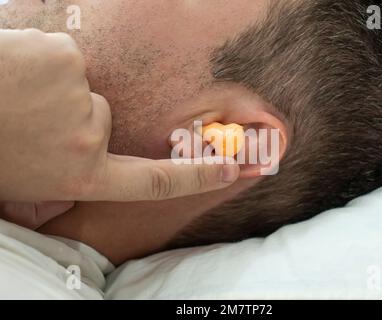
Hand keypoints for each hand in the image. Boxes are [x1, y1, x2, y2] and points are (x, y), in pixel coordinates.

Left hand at [0, 29, 238, 227]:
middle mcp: (91, 138)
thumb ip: (60, 175)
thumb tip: (72, 172)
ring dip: (52, 85)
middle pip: (101, 116)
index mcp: (81, 172)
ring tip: (11, 93)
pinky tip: (11, 71)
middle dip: (69, 113)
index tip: (230, 168)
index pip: (153, 180)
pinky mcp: (65, 58)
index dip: (194, 177)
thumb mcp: (22, 182)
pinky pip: (63, 54)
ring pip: (80, 83)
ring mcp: (81, 96)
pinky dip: (40, 58)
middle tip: (25, 116)